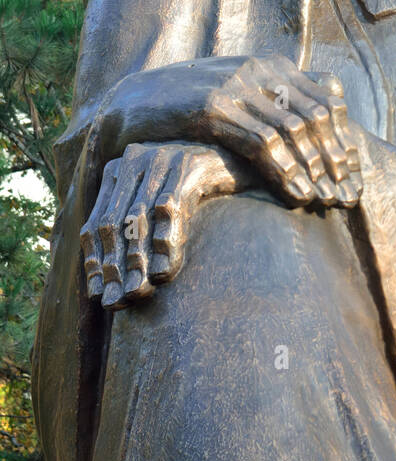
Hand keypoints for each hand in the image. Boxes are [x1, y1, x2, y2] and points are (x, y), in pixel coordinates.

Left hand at [81, 140, 252, 310]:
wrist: (235, 162)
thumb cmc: (191, 191)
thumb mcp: (156, 212)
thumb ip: (131, 237)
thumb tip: (102, 289)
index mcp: (116, 171)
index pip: (97, 224)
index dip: (96, 261)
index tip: (99, 295)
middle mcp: (133, 160)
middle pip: (115, 223)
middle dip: (116, 266)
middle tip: (120, 301)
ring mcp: (160, 159)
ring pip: (139, 217)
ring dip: (138, 259)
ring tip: (139, 291)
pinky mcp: (188, 165)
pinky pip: (170, 207)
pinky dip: (165, 241)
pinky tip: (164, 270)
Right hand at [93, 56, 362, 208]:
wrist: (132, 102)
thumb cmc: (190, 106)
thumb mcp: (239, 96)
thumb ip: (276, 102)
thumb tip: (326, 113)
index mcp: (272, 65)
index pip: (326, 102)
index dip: (345, 141)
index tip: (355, 177)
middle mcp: (260, 70)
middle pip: (317, 116)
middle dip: (336, 160)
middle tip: (347, 195)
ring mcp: (236, 86)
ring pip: (294, 129)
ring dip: (315, 170)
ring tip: (326, 201)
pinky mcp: (213, 107)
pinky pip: (261, 142)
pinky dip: (285, 171)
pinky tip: (296, 195)